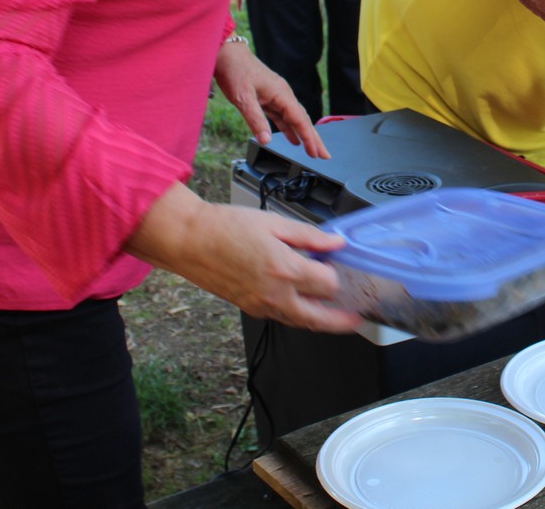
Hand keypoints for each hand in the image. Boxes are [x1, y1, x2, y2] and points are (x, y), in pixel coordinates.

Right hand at [128, 188, 362, 332]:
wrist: (189, 240)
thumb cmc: (226, 227)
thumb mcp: (274, 223)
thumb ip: (309, 236)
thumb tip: (335, 243)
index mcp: (285, 270)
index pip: (327, 285)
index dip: (336, 275)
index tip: (338, 264)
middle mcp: (275, 294)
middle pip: (318, 318)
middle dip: (339, 321)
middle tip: (354, 319)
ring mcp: (261, 305)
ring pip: (299, 321)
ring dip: (318, 320)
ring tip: (334, 316)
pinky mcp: (250, 307)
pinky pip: (281, 316)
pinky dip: (296, 313)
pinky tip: (302, 303)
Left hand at [214, 40, 328, 157]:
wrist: (227, 53)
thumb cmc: (235, 71)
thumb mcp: (243, 98)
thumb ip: (256, 120)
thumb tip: (266, 141)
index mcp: (281, 93)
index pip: (300, 119)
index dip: (309, 137)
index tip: (316, 153)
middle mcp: (282, 94)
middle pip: (302, 119)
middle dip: (314, 138)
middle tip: (324, 156)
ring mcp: (276, 96)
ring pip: (293, 118)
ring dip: (303, 134)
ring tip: (312, 150)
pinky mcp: (268, 97)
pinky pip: (282, 116)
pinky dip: (289, 128)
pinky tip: (292, 138)